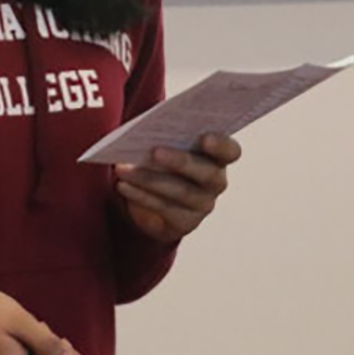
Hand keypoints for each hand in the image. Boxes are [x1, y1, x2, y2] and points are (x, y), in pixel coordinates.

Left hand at [115, 133, 241, 242]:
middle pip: (206, 173)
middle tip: (154, 151)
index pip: (231, 151)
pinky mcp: (185, 223)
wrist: (155, 202)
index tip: (204, 137)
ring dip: (149, 179)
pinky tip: (123, 185)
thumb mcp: (167, 145)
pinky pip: (164, 208)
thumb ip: (165, 136)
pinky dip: (140, 195)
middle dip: (180, 161)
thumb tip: (145, 131)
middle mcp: (216, 181)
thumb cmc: (163, 161)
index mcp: (218, 156)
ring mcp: (203, 204)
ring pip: (181, 192)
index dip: (221, 145)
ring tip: (123, 168)